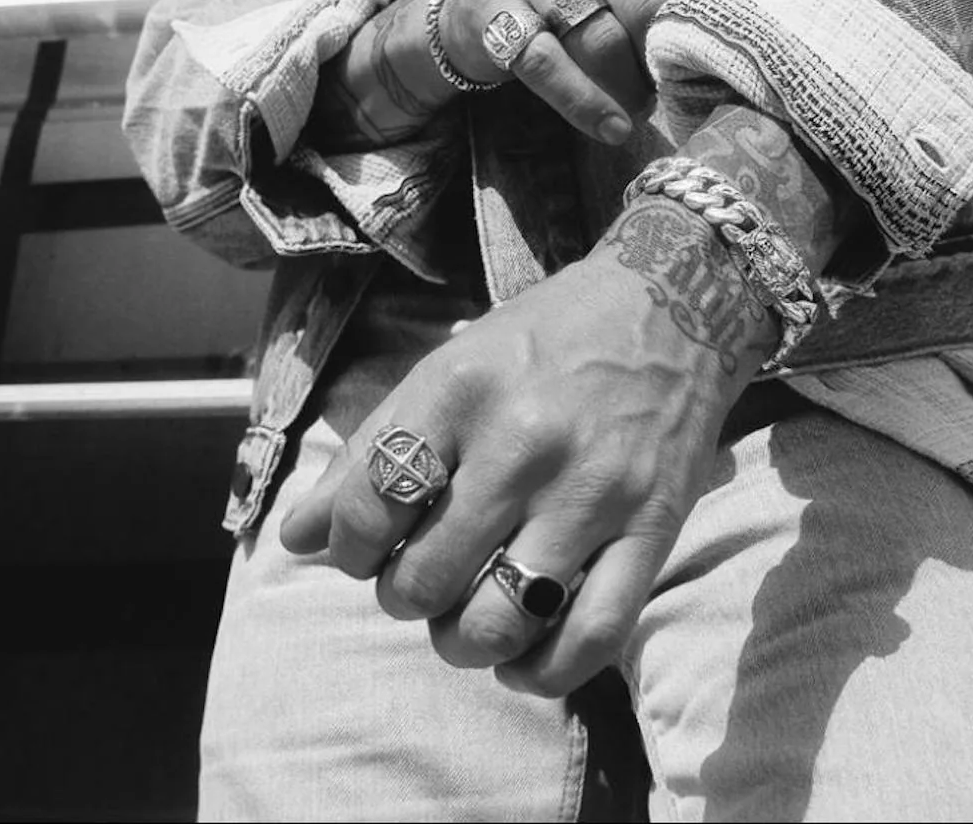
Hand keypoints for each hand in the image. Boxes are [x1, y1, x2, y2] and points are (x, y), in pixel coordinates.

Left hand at [280, 199, 774, 695]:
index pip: (370, 505)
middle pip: (425, 577)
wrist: (676, 300)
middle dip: (406, 597)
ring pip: (498, 620)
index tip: (368, 547)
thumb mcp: (450, 368)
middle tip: (421, 579)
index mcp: (461, 388)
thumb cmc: (546, 340)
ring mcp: (592, 491)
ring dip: (462, 642)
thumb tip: (296, 540)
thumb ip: (372, 454)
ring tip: (462, 622)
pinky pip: (588, 638)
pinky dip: (541, 672)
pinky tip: (521, 657)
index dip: (350, 548)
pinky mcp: (653, 529)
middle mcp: (523, 440)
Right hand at [440, 0, 707, 144]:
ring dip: (630, 87)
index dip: (696, 4)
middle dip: (662, 55)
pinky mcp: (491, 7)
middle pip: (641, 0)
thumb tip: (725, 30)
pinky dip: (587, 104)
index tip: (705, 42)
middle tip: (673, 88)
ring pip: (599, 38)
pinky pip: (549, 65)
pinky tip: (612, 127)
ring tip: (642, 109)